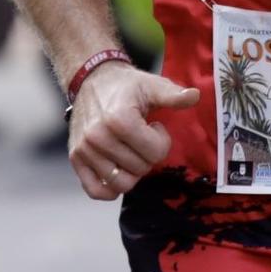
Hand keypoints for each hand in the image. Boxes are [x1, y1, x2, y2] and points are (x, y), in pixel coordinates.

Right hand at [66, 62, 199, 199]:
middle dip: (148, 155)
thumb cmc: (126, 86)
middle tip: (141, 137)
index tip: (153, 126)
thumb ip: (173, 94)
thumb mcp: (152, 85)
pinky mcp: (75, 159)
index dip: (161, 141)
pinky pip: (96, 191)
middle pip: (140, 169)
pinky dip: (110, 188)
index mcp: (118, 119)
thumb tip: (194, 96)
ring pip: (121, 184)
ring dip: (132, 171)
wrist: (91, 80)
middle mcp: (97, 137)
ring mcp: (84, 150)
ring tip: (129, 150)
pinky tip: (119, 170)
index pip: (155, 153)